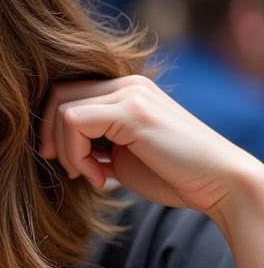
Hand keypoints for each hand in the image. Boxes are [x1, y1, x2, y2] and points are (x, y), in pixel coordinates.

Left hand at [39, 75, 262, 219]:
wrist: (218, 184)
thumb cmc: (172, 174)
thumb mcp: (121, 156)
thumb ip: (92, 146)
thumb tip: (53, 150)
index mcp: (125, 91)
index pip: (67, 95)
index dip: (53, 130)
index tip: (69, 165)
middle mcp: (127, 84)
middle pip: (58, 96)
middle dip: (49, 137)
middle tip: (67, 169)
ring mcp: (130, 93)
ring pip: (62, 110)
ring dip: (65, 151)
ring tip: (92, 176)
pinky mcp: (132, 111)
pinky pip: (74, 122)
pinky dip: (75, 155)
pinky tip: (100, 177)